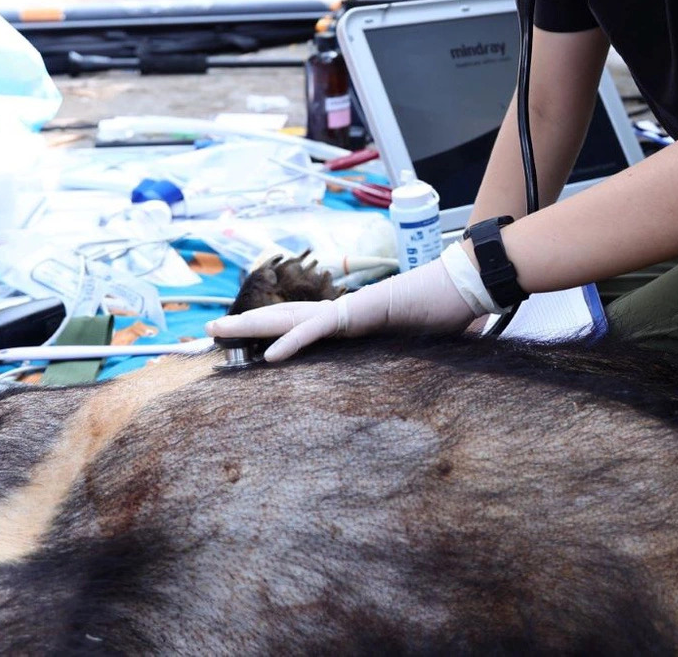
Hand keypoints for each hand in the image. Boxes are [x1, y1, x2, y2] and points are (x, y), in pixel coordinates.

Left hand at [207, 251, 484, 361]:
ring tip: (217, 331)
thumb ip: (406, 366)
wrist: (470, 286)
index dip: (272, 335)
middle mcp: (344, 313)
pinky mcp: (362, 312)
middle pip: (284, 318)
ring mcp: (351, 310)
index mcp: (352, 325)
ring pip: (290, 318)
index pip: (302, 328)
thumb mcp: (419, 352)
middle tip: (207, 331)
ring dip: (251, 326)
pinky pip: (321, 330)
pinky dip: (293, 342)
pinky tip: (268, 356)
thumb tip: (419, 390)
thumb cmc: (451, 314)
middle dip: (244, 326)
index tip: (243, 348)